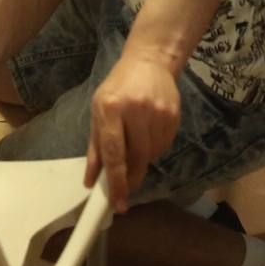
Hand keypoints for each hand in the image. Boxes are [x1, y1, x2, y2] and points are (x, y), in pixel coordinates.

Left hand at [84, 52, 181, 212]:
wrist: (149, 61)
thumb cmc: (118, 87)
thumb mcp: (99, 111)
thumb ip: (95, 148)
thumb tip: (90, 182)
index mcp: (110, 107)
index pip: (114, 153)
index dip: (116, 182)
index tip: (118, 204)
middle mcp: (135, 109)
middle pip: (136, 158)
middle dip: (132, 177)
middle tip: (127, 185)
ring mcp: (157, 111)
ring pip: (152, 155)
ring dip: (143, 160)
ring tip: (136, 141)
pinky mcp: (174, 114)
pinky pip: (164, 146)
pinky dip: (155, 149)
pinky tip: (149, 133)